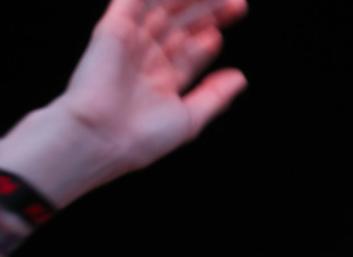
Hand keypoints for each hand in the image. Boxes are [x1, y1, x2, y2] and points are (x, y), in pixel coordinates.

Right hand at [56, 0, 248, 175]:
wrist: (104, 138)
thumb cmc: (142, 138)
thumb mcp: (190, 118)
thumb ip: (216, 96)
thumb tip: (240, 78)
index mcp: (163, 80)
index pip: (193, 49)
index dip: (213, 32)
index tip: (237, 17)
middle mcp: (147, 59)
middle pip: (181, 25)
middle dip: (209, 11)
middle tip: (237, 2)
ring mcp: (131, 42)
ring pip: (162, 8)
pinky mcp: (113, 29)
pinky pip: (134, 0)